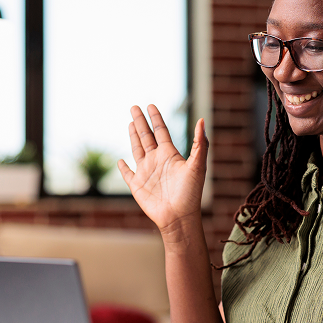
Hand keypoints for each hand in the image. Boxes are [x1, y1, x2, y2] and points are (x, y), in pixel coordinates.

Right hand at [118, 105, 207, 233]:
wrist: (179, 217)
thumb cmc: (191, 193)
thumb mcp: (197, 166)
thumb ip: (199, 143)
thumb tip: (202, 120)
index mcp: (170, 155)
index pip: (161, 131)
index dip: (155, 118)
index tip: (150, 105)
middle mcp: (157, 161)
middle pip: (146, 136)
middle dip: (140, 121)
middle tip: (134, 106)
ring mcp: (146, 173)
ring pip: (137, 149)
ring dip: (133, 136)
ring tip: (130, 123)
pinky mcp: (137, 186)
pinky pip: (128, 174)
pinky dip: (123, 168)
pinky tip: (120, 161)